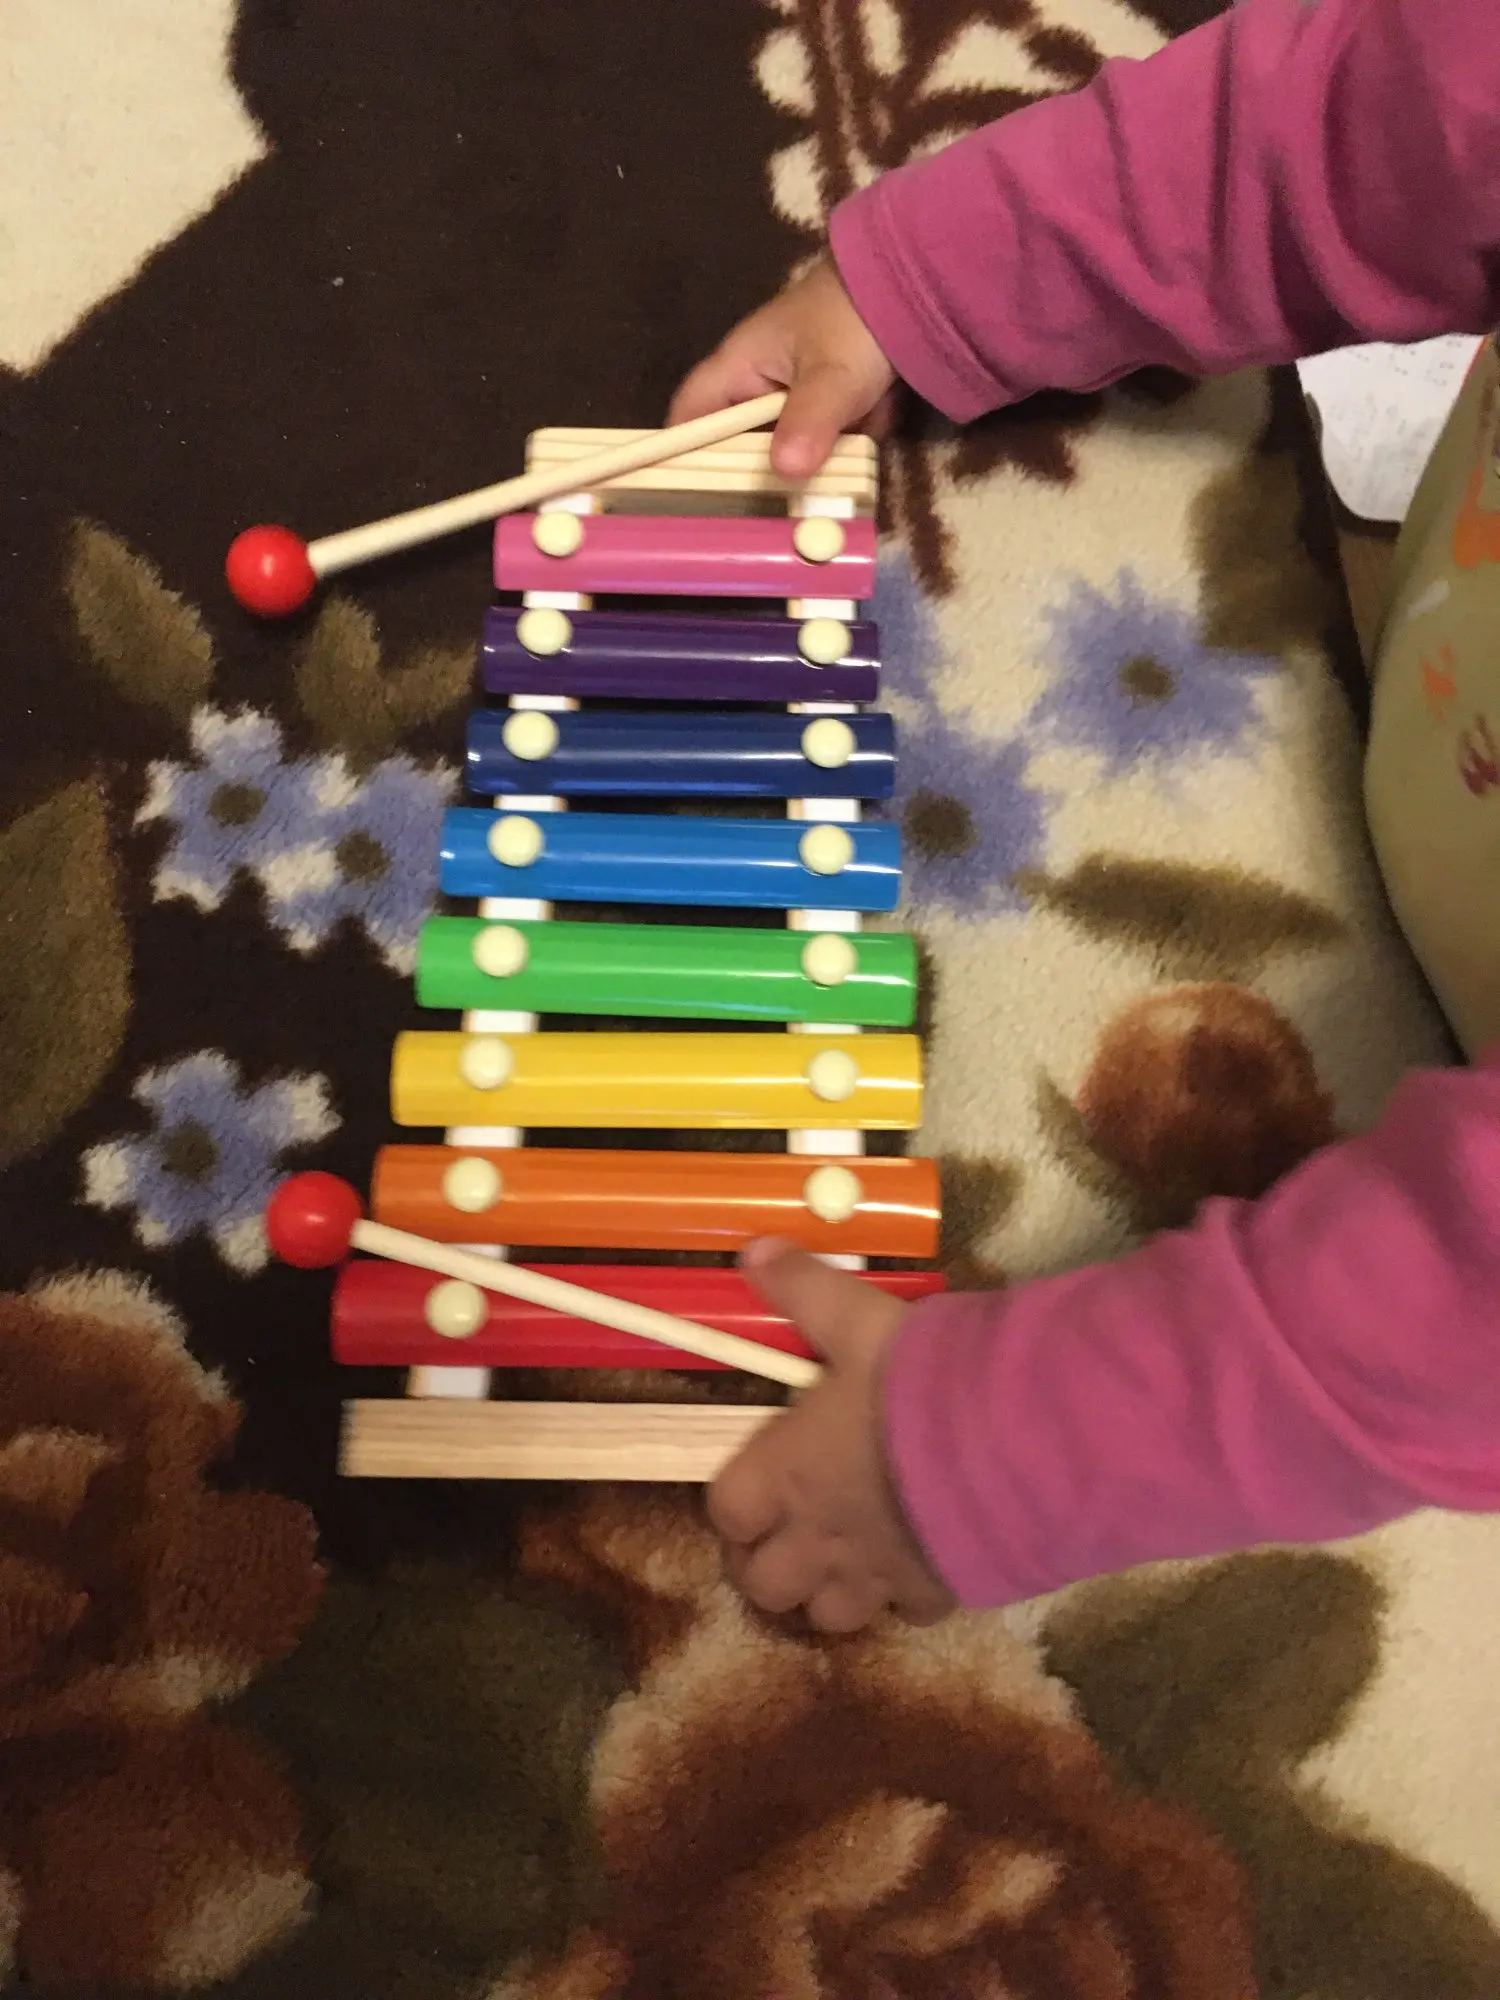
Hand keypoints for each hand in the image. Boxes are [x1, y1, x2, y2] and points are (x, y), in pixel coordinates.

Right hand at [669, 258, 896, 480]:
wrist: (911, 279)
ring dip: (824, 445)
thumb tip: (785, 470)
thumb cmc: (854, 317)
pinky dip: (854, 429)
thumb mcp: (830, 374)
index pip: (690, 412)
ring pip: (793, 440)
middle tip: (785, 495)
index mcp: (740, 364)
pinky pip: (831, 431)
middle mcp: (761, 379)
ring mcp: (798, 388)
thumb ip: (808, 422)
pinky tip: (878, 412)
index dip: (682, 451)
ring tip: (853, 428)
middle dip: (769, 464)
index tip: (692, 492)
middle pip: (741, 440)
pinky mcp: (832, 396)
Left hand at [708, 1239, 955, 1634]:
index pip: (727, 1513)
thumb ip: (803, 1288)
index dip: (734, 1505)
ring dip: (827, 1591)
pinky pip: (903, 1615)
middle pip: (763, 1585)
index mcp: (787, 1472)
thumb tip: (751, 1251)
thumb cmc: (919, 1380)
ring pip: (825, 1616)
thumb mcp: (858, 1318)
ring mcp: (874, 1574)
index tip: (754, 1486)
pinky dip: (901, 1598)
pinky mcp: (932, 1594)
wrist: (1014, 1444)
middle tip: (793, 1529)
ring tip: (846, 1555)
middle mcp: (818, 1536)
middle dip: (770, 1564)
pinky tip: (917, 1562)